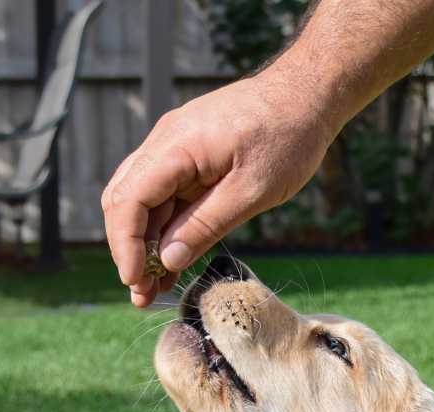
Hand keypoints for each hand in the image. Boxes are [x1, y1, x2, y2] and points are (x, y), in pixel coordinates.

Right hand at [101, 72, 337, 307]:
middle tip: (143, 294)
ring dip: (145, 243)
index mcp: (176, 146)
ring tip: (155, 287)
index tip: (136, 280)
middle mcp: (165, 142)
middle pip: (125, 201)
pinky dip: (165, 227)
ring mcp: (174, 146)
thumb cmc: (288, 136)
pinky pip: (165, 193)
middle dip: (129, 250)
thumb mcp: (252, 190)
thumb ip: (206, 224)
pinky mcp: (188, 154)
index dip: (126, 245)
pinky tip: (172, 261)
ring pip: (142, 200)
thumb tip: (167, 260)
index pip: (128, 200)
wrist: (308, 94)